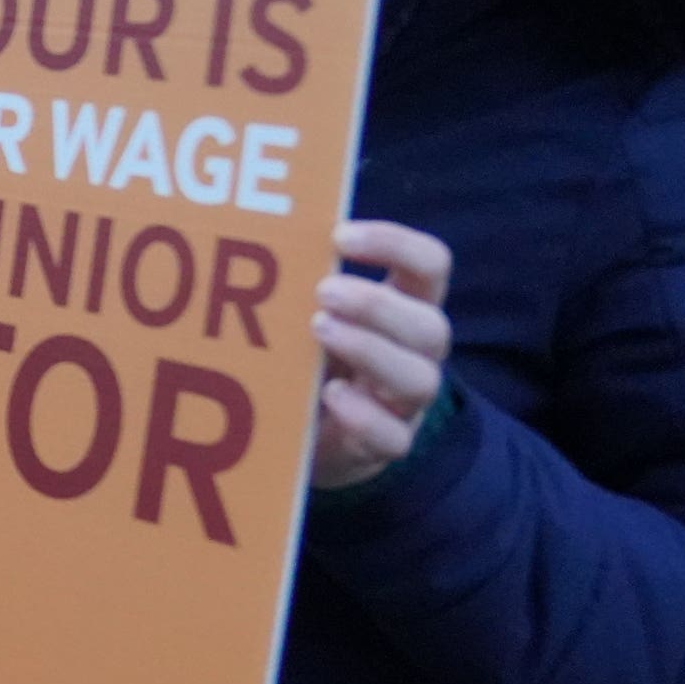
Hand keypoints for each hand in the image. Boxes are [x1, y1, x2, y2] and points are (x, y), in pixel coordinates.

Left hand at [311, 221, 453, 491]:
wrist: (313, 433)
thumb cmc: (314, 354)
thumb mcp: (314, 312)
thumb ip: (305, 280)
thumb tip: (252, 237)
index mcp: (406, 307)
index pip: (430, 265)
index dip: (396, 245)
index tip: (339, 236)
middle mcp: (417, 354)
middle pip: (432, 326)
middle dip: (377, 306)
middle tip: (322, 292)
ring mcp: (406, 404)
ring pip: (420, 380)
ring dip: (369, 350)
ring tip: (318, 330)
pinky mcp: (386, 446)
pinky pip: (393, 438)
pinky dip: (362, 415)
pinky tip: (329, 393)